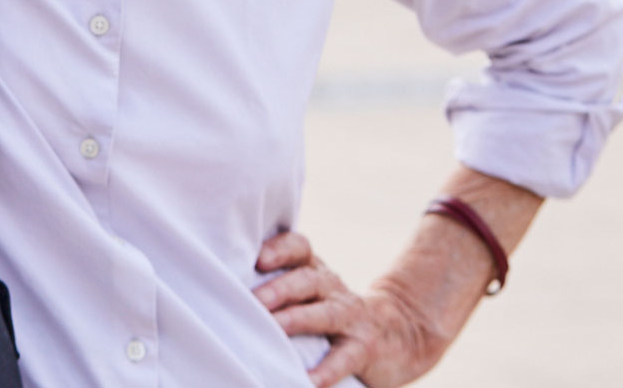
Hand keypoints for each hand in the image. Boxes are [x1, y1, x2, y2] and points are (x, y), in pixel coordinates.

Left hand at [255, 231, 436, 386]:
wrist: (400, 332)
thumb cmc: (334, 311)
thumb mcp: (313, 291)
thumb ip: (279, 285)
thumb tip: (222, 290)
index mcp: (315, 271)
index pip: (299, 247)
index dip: (280, 248)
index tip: (257, 258)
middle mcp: (332, 288)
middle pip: (306, 280)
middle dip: (279, 288)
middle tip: (253, 300)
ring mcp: (351, 317)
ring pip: (323, 315)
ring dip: (296, 320)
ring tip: (273, 329)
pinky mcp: (364, 348)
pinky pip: (343, 358)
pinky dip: (326, 370)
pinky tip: (308, 381)